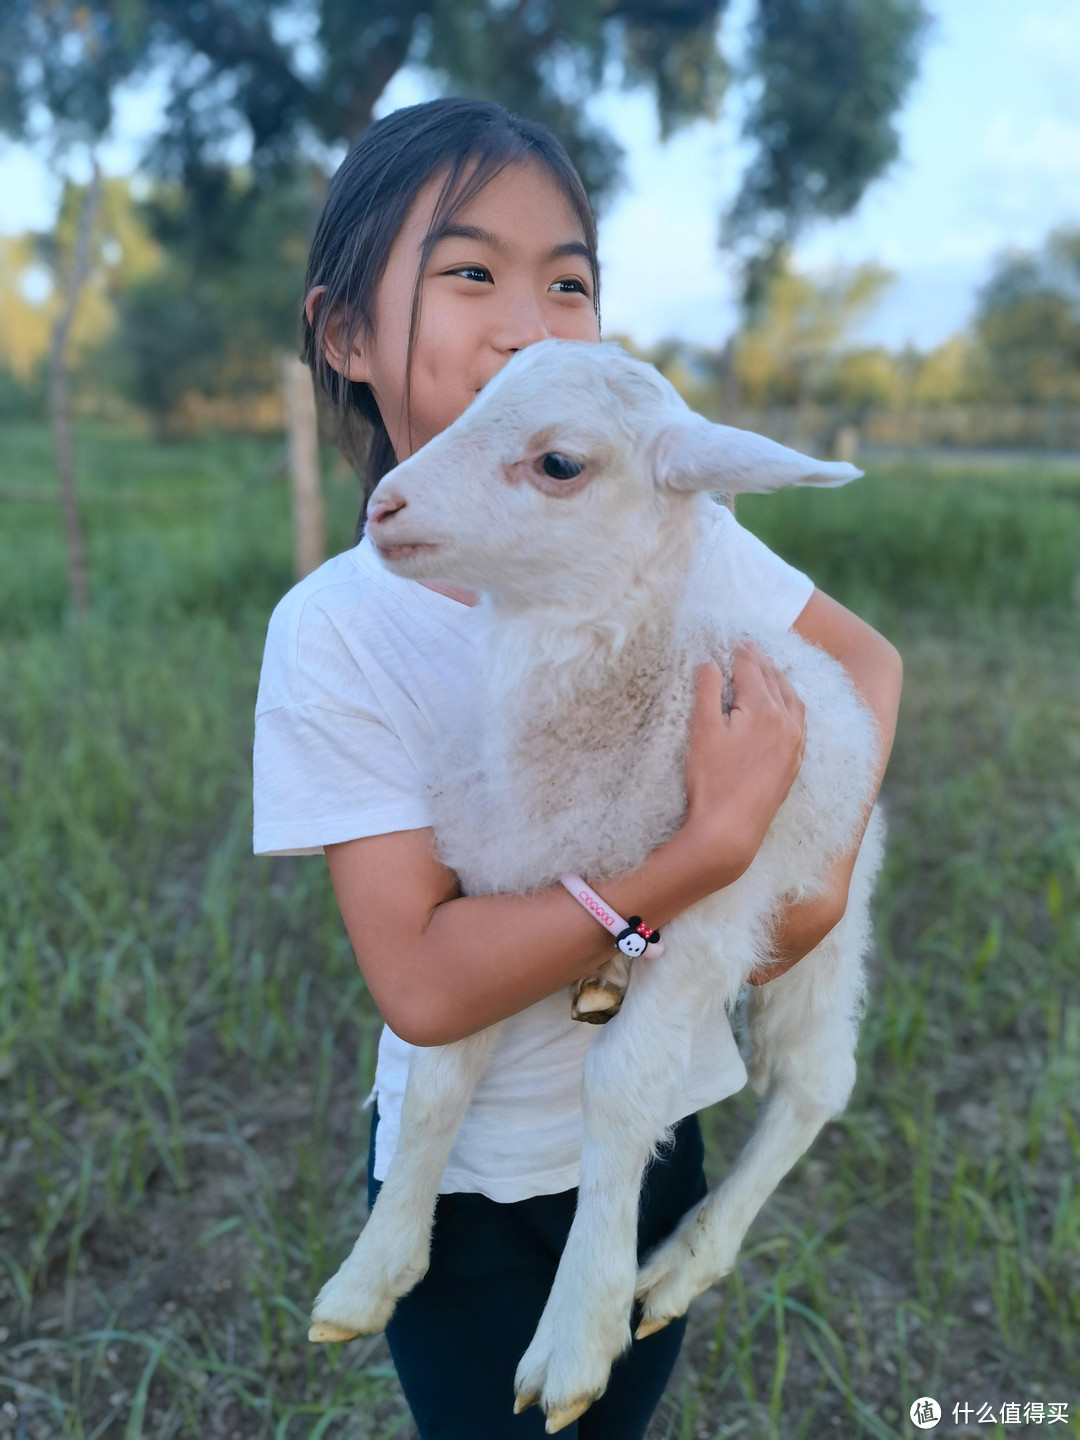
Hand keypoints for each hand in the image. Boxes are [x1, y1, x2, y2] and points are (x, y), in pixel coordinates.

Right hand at [680, 640, 806, 888]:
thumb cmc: (712, 780)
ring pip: (792, 699)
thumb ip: (707, 690)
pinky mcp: (794, 763)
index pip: (752, 669)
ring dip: (779, 680)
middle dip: (761, 661)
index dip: (741, 652)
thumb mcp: (701, 729)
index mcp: (763, 708)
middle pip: (775, 680)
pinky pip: (800, 722)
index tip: (734, 639)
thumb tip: (710, 663)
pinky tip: (785, 707)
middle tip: (749, 647)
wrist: (731, 829)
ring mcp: (794, 744)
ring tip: (768, 668)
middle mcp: (786, 722)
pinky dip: (791, 704)